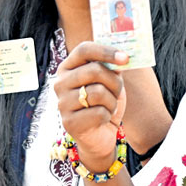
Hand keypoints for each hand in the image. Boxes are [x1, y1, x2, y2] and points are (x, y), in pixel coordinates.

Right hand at [55, 42, 127, 170]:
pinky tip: (103, 119)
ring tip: (109, 107)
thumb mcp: (109, 81)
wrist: (99, 135)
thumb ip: (111, 66)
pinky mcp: (69, 122)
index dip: (106, 51)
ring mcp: (62, 102)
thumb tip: (123, 54)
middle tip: (117, 91)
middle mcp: (60, 82)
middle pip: (94, 70)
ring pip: (98, 92)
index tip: (125, 58)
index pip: (84, 50)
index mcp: (68, 68)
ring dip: (112, 101)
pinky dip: (108, 115)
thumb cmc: (104, 104)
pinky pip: (98, 112)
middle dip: (114, 82)